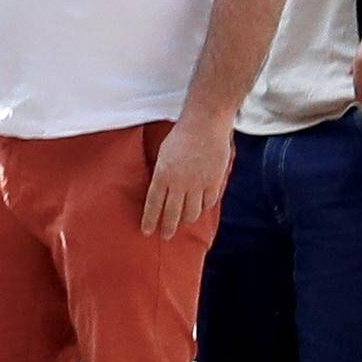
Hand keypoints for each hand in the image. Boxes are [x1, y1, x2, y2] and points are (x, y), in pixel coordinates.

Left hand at [142, 112, 232, 238]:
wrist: (204, 125)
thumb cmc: (180, 137)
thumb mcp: (162, 155)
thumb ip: (161, 174)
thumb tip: (160, 191)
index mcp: (162, 175)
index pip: (153, 205)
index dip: (150, 220)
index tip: (146, 232)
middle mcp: (180, 183)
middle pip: (173, 213)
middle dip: (168, 227)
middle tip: (165, 236)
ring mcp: (198, 184)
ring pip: (192, 212)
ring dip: (187, 219)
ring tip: (184, 222)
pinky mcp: (214, 182)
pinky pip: (209, 202)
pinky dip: (204, 207)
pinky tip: (201, 208)